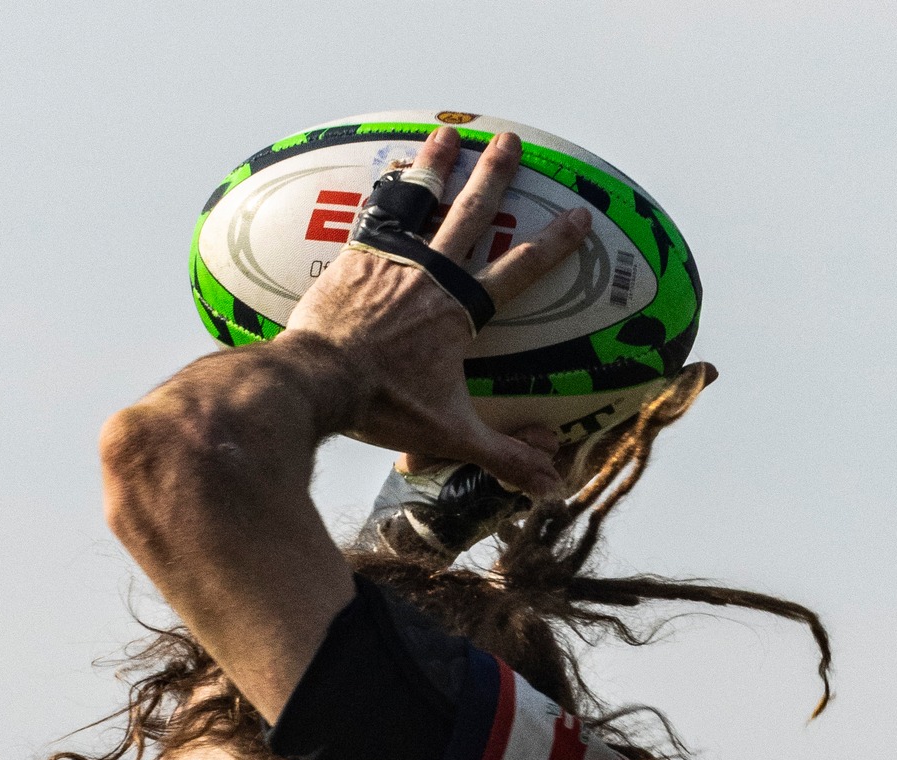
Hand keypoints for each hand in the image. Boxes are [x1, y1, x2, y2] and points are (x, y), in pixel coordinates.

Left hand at [283, 126, 591, 497]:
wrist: (317, 381)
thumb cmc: (384, 406)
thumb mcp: (450, 433)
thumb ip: (502, 456)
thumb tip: (552, 487)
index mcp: (459, 312)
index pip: (519, 270)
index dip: (553, 244)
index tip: (579, 216)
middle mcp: (430, 274)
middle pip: (472, 214)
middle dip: (496, 176)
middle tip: (513, 142)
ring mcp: (390, 260)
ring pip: (421, 201)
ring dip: (439, 166)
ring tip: (451, 136)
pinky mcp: (352, 258)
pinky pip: (374, 213)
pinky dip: (386, 189)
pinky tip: (391, 170)